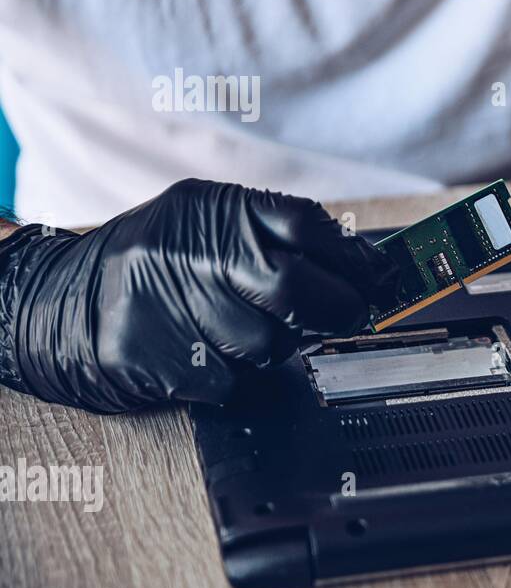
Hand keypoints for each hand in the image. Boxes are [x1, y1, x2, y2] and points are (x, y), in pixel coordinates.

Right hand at [0, 179, 397, 412]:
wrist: (53, 303)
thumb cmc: (150, 266)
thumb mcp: (206, 226)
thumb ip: (277, 237)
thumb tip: (365, 267)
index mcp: (209, 208)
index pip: (303, 223)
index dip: (353, 258)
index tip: (381, 280)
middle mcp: (187, 249)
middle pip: (294, 287)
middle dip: (336, 310)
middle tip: (348, 318)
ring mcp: (166, 303)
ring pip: (267, 343)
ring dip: (274, 347)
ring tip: (242, 331)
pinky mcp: (152, 357)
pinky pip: (229, 380)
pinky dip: (231, 376)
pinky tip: (204, 354)